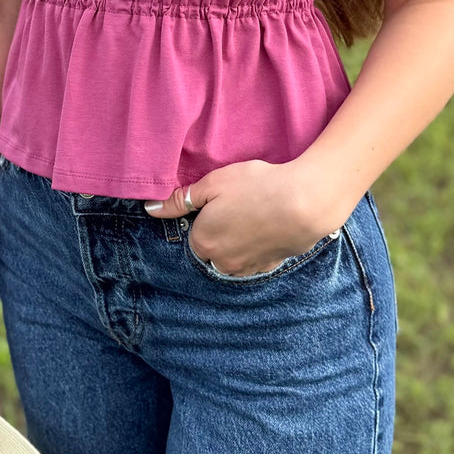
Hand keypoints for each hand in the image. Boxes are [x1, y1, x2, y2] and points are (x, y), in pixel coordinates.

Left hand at [144, 158, 345, 276]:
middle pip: (212, 249)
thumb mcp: (213, 184)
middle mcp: (222, 263)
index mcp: (203, 242)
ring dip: (238, 242)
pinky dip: (258, 246)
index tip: (222, 202)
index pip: (194, 235)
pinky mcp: (270, 267)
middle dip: (220, 232)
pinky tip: (268, 226)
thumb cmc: (255, 187)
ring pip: (233, 257)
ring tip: (255, 215)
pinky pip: (255, 259)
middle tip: (239, 206)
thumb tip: (149, 209)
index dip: (206, 216)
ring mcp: (248, 269)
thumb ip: (180, 199)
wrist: (304, 203)